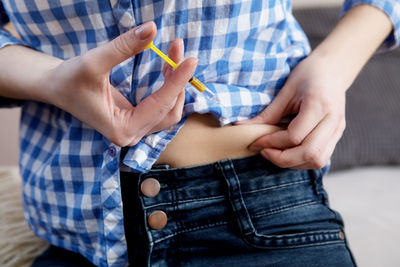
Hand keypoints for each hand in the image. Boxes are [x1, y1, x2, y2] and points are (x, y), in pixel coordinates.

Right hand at [45, 22, 196, 146]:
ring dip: (175, 83)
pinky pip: (161, 107)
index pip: (161, 105)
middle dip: (178, 79)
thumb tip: (152, 29)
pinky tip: (168, 68)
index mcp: (122, 129)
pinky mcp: (136, 121)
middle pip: (170, 110)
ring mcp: (135, 129)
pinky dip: (168, 87)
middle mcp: (132, 134)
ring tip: (173, 55)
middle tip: (177, 48)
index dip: (178, 81)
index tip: (191, 59)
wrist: (56, 88)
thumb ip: (124, 47)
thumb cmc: (69, 79)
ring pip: (168, 109)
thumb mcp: (94, 61)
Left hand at [237, 53, 346, 168]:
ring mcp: (338, 130)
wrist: (333, 68)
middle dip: (282, 159)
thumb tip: (241, 127)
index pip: (295, 136)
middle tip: (264, 152)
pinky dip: (302, 160)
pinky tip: (288, 152)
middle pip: (310, 153)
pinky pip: (321, 157)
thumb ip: (267, 114)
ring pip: (318, 160)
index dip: (272, 142)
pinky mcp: (337, 135)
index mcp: (319, 105)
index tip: (256, 142)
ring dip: (293, 162)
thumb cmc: (308, 75)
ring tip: (275, 153)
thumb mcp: (285, 91)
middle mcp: (333, 121)